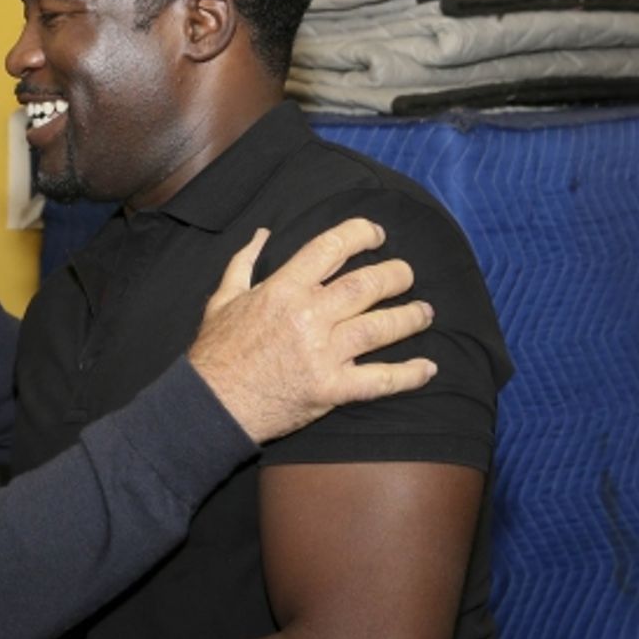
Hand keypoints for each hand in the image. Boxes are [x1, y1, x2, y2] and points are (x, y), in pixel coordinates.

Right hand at [190, 217, 435, 442]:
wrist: (211, 405)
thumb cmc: (215, 352)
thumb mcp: (221, 299)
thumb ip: (243, 263)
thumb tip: (262, 234)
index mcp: (282, 290)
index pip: (331, 248)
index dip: (361, 234)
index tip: (377, 236)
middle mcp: (307, 317)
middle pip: (366, 285)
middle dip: (395, 275)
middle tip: (406, 275)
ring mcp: (322, 354)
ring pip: (380, 327)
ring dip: (409, 317)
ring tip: (424, 312)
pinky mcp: (331, 389)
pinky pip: (379, 380)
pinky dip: (408, 375)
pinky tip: (427, 368)